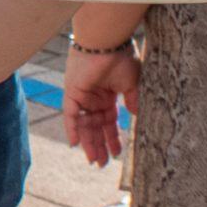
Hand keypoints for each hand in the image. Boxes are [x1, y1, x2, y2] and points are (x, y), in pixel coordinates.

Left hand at [62, 42, 138, 165]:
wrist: (108, 41)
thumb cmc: (121, 57)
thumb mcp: (132, 83)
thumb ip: (133, 100)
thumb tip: (135, 117)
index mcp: (107, 95)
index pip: (109, 122)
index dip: (113, 138)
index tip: (118, 153)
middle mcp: (93, 97)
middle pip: (95, 127)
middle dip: (100, 145)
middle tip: (103, 164)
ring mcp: (82, 95)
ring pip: (84, 125)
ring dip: (89, 143)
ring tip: (95, 161)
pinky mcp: (72, 91)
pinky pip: (70, 114)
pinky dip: (72, 129)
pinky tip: (75, 144)